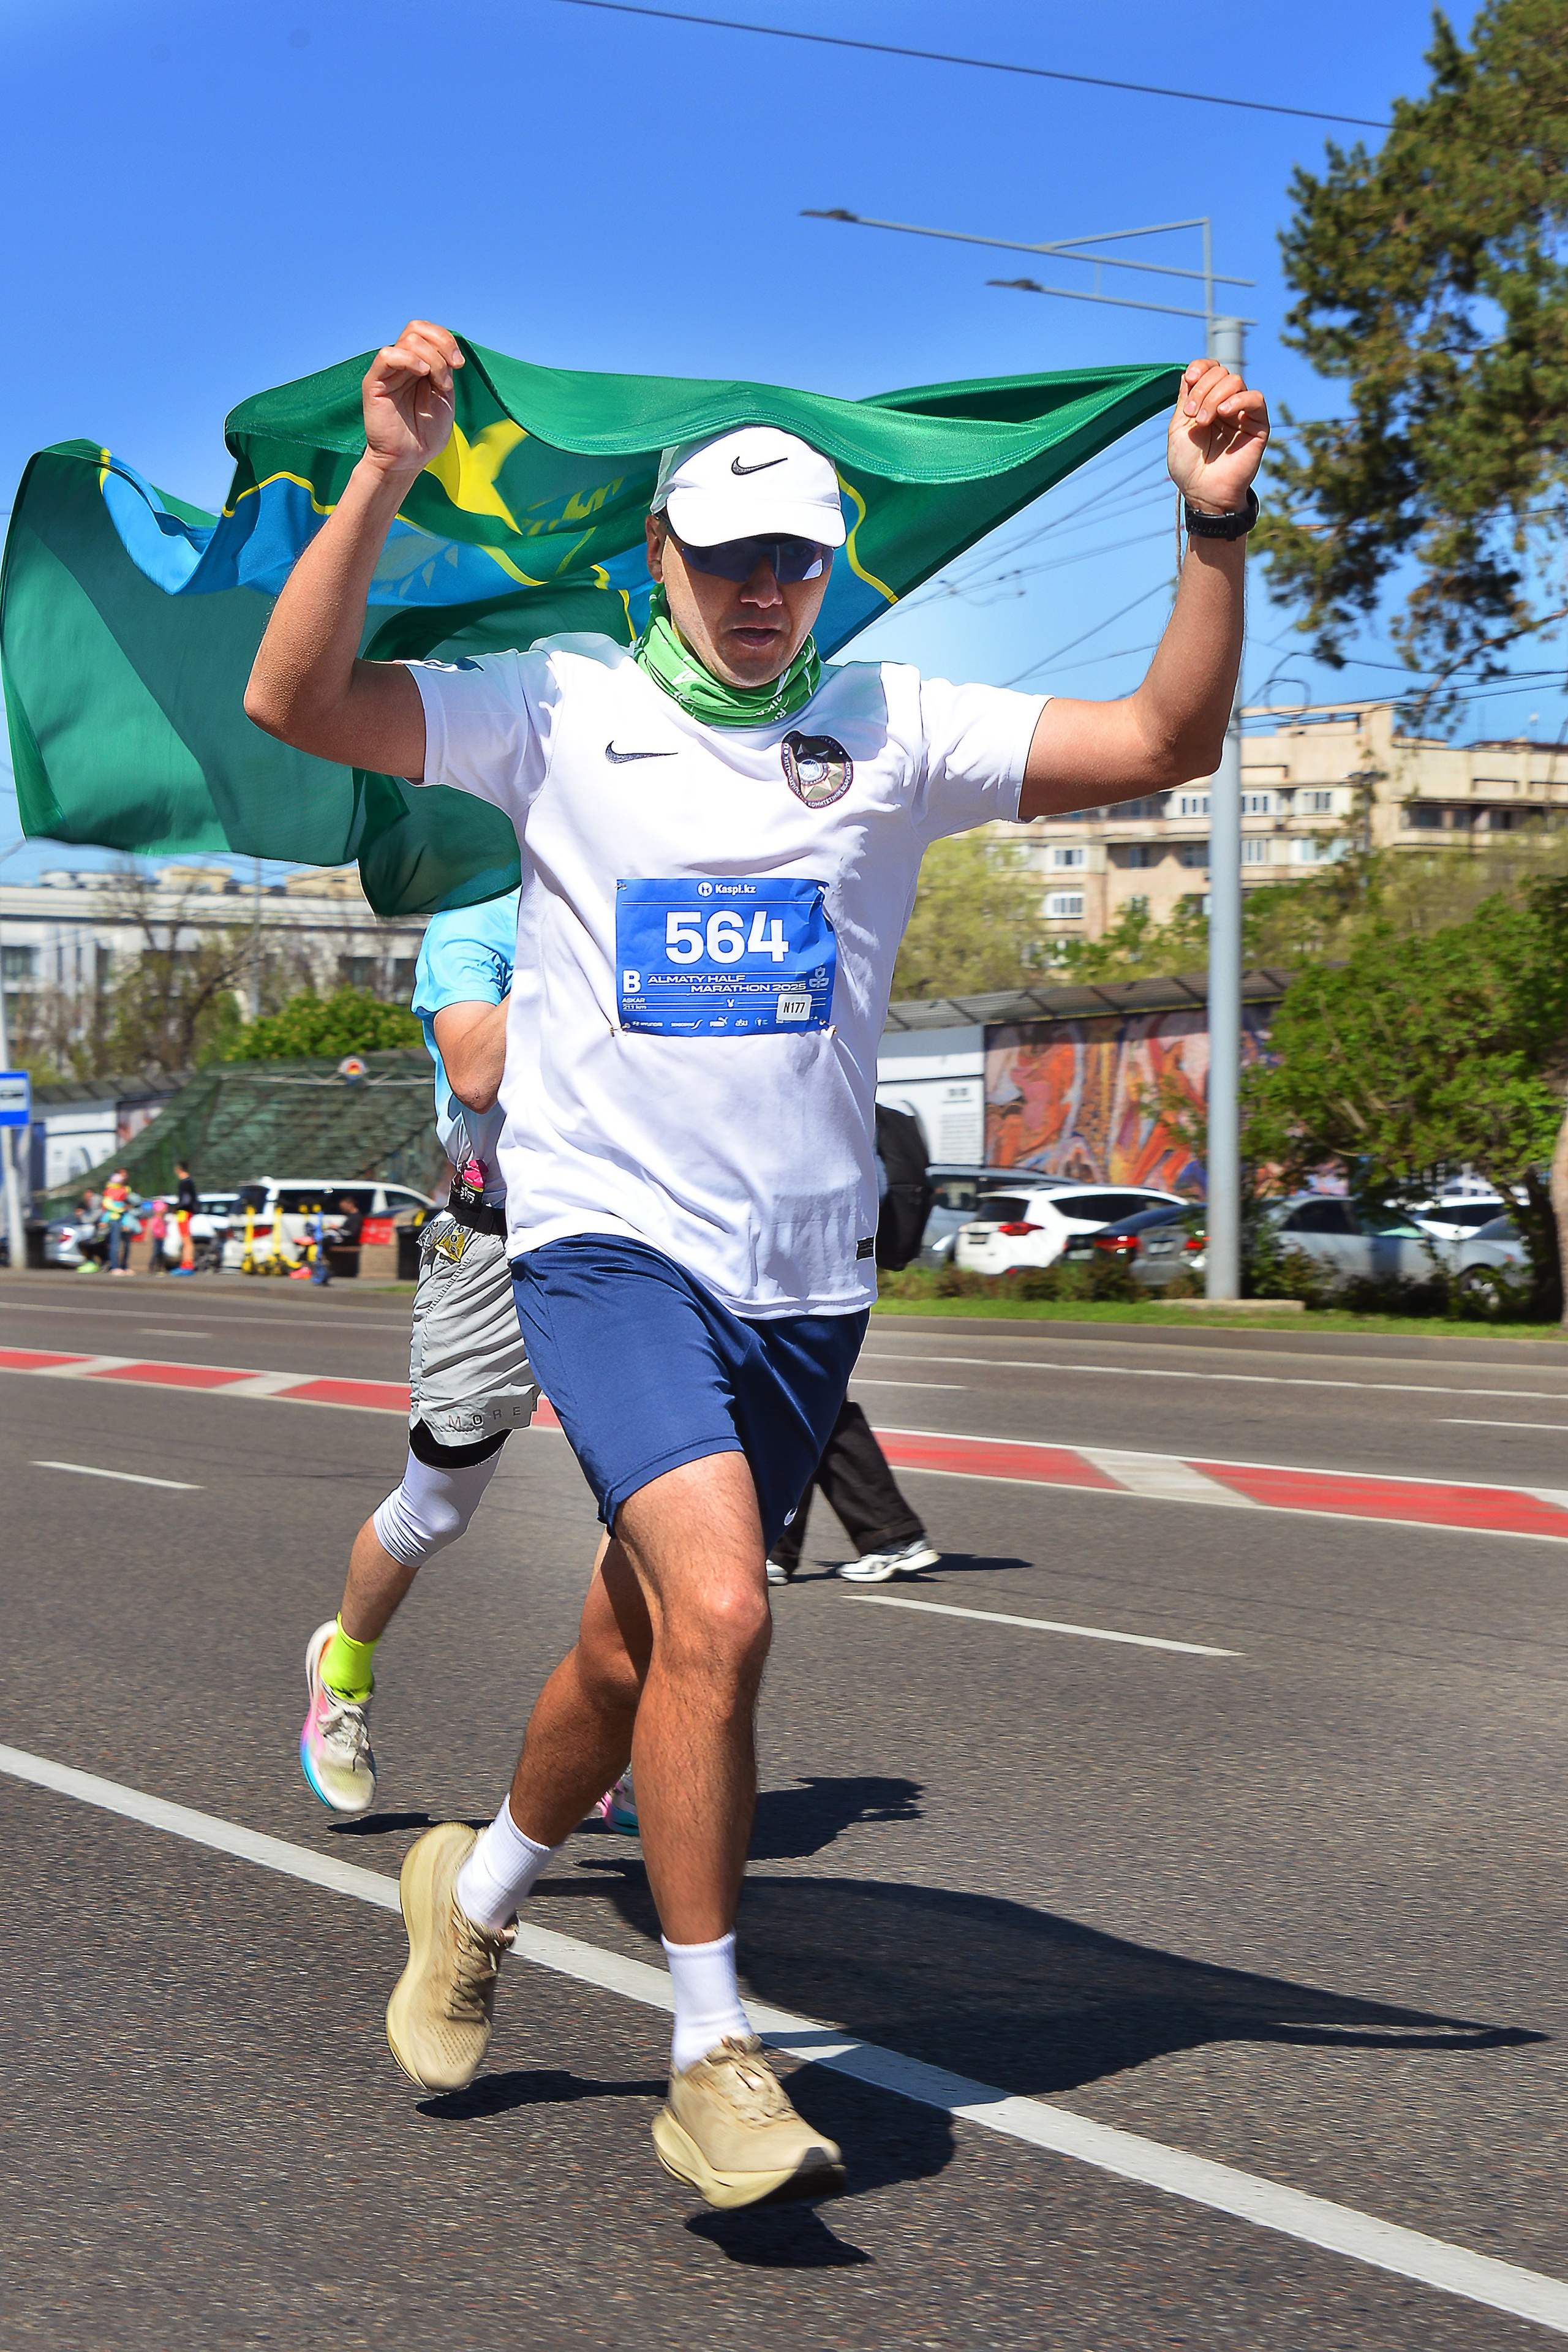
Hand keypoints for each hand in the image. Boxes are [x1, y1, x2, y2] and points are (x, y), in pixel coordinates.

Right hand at [361, 320, 463, 481]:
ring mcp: (388, 371)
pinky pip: (387, 356)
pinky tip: (423, 374)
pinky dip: (409, 359)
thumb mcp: (444, 397)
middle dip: (442, 345)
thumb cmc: (425, 434)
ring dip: (433, 359)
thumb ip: (444, 370)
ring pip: (408, 341)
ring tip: (439, 385)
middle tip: (453, 369)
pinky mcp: (374, 382)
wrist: (407, 460)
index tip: (459, 364)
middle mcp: (402, 363)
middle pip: (417, 329)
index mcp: (418, 364)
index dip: (446, 340)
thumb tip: (446, 351)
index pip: (427, 332)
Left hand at [1167, 360, 1268, 514]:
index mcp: (1206, 402)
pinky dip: (1238, 399)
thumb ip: (1185, 398)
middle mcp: (1225, 404)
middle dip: (1202, 389)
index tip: (1189, 379)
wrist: (1203, 493)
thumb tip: (1189, 371)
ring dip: (1215, 397)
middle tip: (1192, 415)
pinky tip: (1224, 413)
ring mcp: (1242, 413)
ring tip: (1203, 421)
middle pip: (1220, 373)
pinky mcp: (1258, 424)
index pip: (1209, 369)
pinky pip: (1255, 398)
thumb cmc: (1188, 466)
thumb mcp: (1178, 428)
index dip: (1200, 367)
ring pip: (1235, 381)